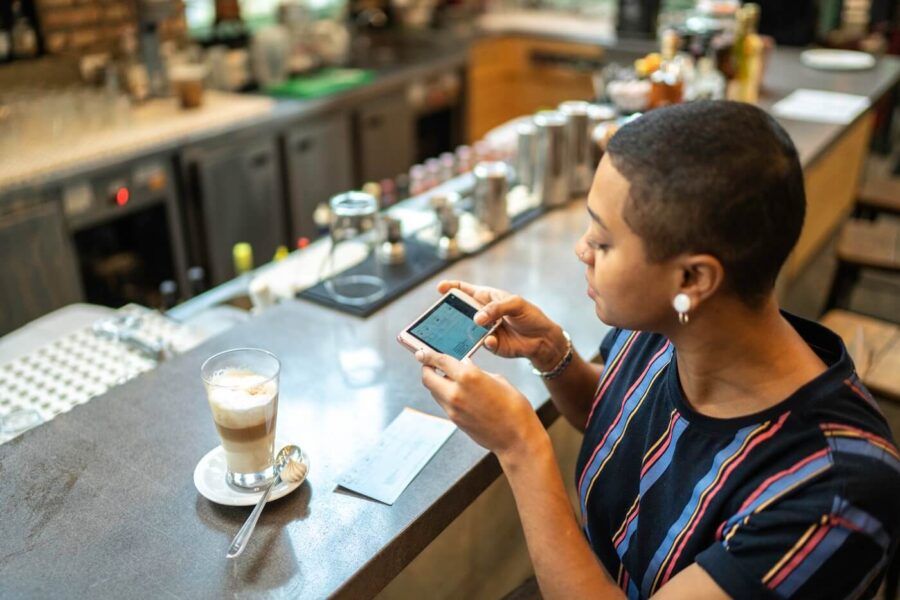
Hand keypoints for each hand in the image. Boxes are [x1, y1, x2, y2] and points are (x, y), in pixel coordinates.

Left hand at [416, 348, 543, 459]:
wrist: (516, 437)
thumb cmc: (514, 407)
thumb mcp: (498, 379)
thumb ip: (477, 372)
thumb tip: (465, 366)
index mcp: (468, 376)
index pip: (440, 361)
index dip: (428, 355)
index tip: (422, 352)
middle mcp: (456, 392)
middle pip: (427, 378)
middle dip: (427, 369)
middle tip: (430, 364)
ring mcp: (453, 408)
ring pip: (434, 391)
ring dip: (437, 383)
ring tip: (448, 378)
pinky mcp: (455, 420)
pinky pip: (443, 403)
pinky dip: (445, 395)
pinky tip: (458, 393)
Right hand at [437, 280, 566, 370]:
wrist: (543, 339)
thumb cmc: (530, 316)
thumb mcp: (516, 304)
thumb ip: (496, 308)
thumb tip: (477, 319)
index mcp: (487, 298)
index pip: (465, 290)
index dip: (452, 287)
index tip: (440, 288)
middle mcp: (482, 313)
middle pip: (460, 311)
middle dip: (450, 313)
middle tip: (440, 316)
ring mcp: (484, 329)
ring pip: (466, 329)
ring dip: (462, 330)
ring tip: (460, 331)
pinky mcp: (490, 344)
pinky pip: (480, 343)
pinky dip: (484, 341)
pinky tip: (491, 340)